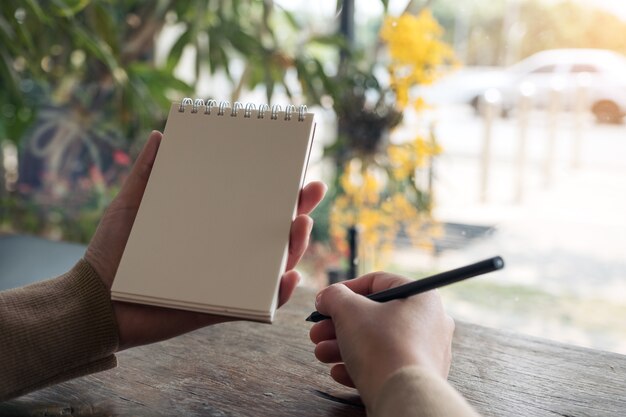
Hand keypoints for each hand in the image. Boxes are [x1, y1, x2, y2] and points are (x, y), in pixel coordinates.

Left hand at [85, 131, 325, 350]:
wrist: (94, 302)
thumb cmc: (113, 253)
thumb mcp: (130, 206)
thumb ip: (145, 173)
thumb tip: (161, 135)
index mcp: (209, 224)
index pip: (250, 202)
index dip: (275, 186)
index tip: (295, 163)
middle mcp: (224, 250)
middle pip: (270, 230)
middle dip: (297, 209)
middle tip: (311, 190)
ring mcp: (226, 280)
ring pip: (272, 264)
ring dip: (294, 246)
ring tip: (300, 225)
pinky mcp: (222, 308)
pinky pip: (258, 304)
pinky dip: (278, 294)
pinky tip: (288, 276)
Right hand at [309, 272, 454, 409]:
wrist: (403, 397)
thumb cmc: (382, 347)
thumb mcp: (349, 311)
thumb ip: (334, 297)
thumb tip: (326, 297)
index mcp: (421, 297)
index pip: (379, 283)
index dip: (346, 289)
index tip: (326, 300)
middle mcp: (429, 323)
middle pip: (375, 316)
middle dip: (339, 324)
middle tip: (318, 331)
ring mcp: (426, 353)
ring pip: (377, 343)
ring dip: (343, 347)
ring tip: (321, 353)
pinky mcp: (417, 378)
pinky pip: (385, 366)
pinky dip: (360, 366)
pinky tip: (338, 372)